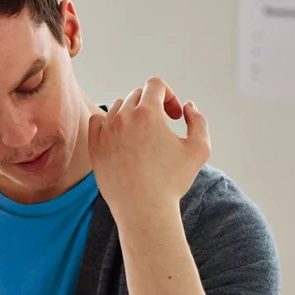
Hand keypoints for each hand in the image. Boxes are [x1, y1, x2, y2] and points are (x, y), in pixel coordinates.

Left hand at [87, 77, 209, 225]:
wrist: (143, 209)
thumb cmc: (173, 181)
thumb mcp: (200, 149)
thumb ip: (197, 120)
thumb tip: (186, 106)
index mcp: (148, 113)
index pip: (155, 84)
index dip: (169, 95)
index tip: (174, 116)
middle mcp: (123, 117)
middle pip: (137, 95)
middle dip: (152, 106)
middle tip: (162, 128)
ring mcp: (105, 131)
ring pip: (118, 107)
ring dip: (132, 114)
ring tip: (143, 135)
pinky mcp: (94, 146)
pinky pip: (98, 121)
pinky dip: (109, 123)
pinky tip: (121, 138)